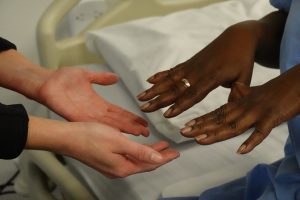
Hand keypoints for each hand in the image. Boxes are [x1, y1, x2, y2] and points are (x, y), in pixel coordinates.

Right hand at [27, 117, 179, 177]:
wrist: (67, 138)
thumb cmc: (89, 137)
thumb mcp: (119, 142)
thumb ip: (140, 151)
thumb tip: (158, 159)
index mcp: (123, 167)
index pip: (151, 163)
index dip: (165, 157)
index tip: (176, 153)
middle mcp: (118, 169)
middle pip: (145, 163)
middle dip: (159, 156)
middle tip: (171, 150)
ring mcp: (112, 166)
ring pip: (137, 160)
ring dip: (149, 153)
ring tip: (160, 147)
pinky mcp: (106, 160)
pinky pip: (128, 158)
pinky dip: (138, 152)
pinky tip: (139, 147)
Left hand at [38, 67, 148, 135]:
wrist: (45, 81)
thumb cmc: (62, 78)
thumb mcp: (87, 75)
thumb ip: (102, 78)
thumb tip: (115, 77)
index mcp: (98, 103)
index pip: (119, 112)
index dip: (131, 117)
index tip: (143, 121)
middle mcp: (95, 112)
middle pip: (118, 121)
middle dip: (132, 126)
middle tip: (146, 132)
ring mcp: (87, 116)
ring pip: (109, 125)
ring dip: (124, 129)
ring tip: (137, 133)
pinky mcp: (77, 117)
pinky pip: (95, 124)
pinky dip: (107, 129)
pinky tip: (118, 133)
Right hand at [137, 23, 257, 117]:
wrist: (238, 37)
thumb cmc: (243, 59)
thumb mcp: (245, 77)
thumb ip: (237, 94)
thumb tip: (232, 110)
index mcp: (213, 77)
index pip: (194, 93)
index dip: (180, 104)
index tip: (166, 114)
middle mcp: (198, 71)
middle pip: (176, 87)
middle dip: (159, 99)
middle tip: (144, 108)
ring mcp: (192, 66)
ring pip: (170, 79)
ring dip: (154, 88)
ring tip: (140, 97)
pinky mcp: (189, 63)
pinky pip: (173, 70)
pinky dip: (160, 75)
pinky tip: (149, 80)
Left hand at [180, 65, 299, 153]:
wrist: (298, 81)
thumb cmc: (276, 89)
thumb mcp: (257, 91)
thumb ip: (244, 93)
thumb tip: (236, 90)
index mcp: (241, 102)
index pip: (218, 112)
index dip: (202, 119)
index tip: (186, 125)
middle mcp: (245, 107)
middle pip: (220, 119)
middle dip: (201, 127)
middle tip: (183, 132)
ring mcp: (258, 113)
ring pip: (234, 125)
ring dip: (216, 133)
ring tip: (200, 140)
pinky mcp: (273, 118)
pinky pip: (261, 132)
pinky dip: (252, 141)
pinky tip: (241, 150)